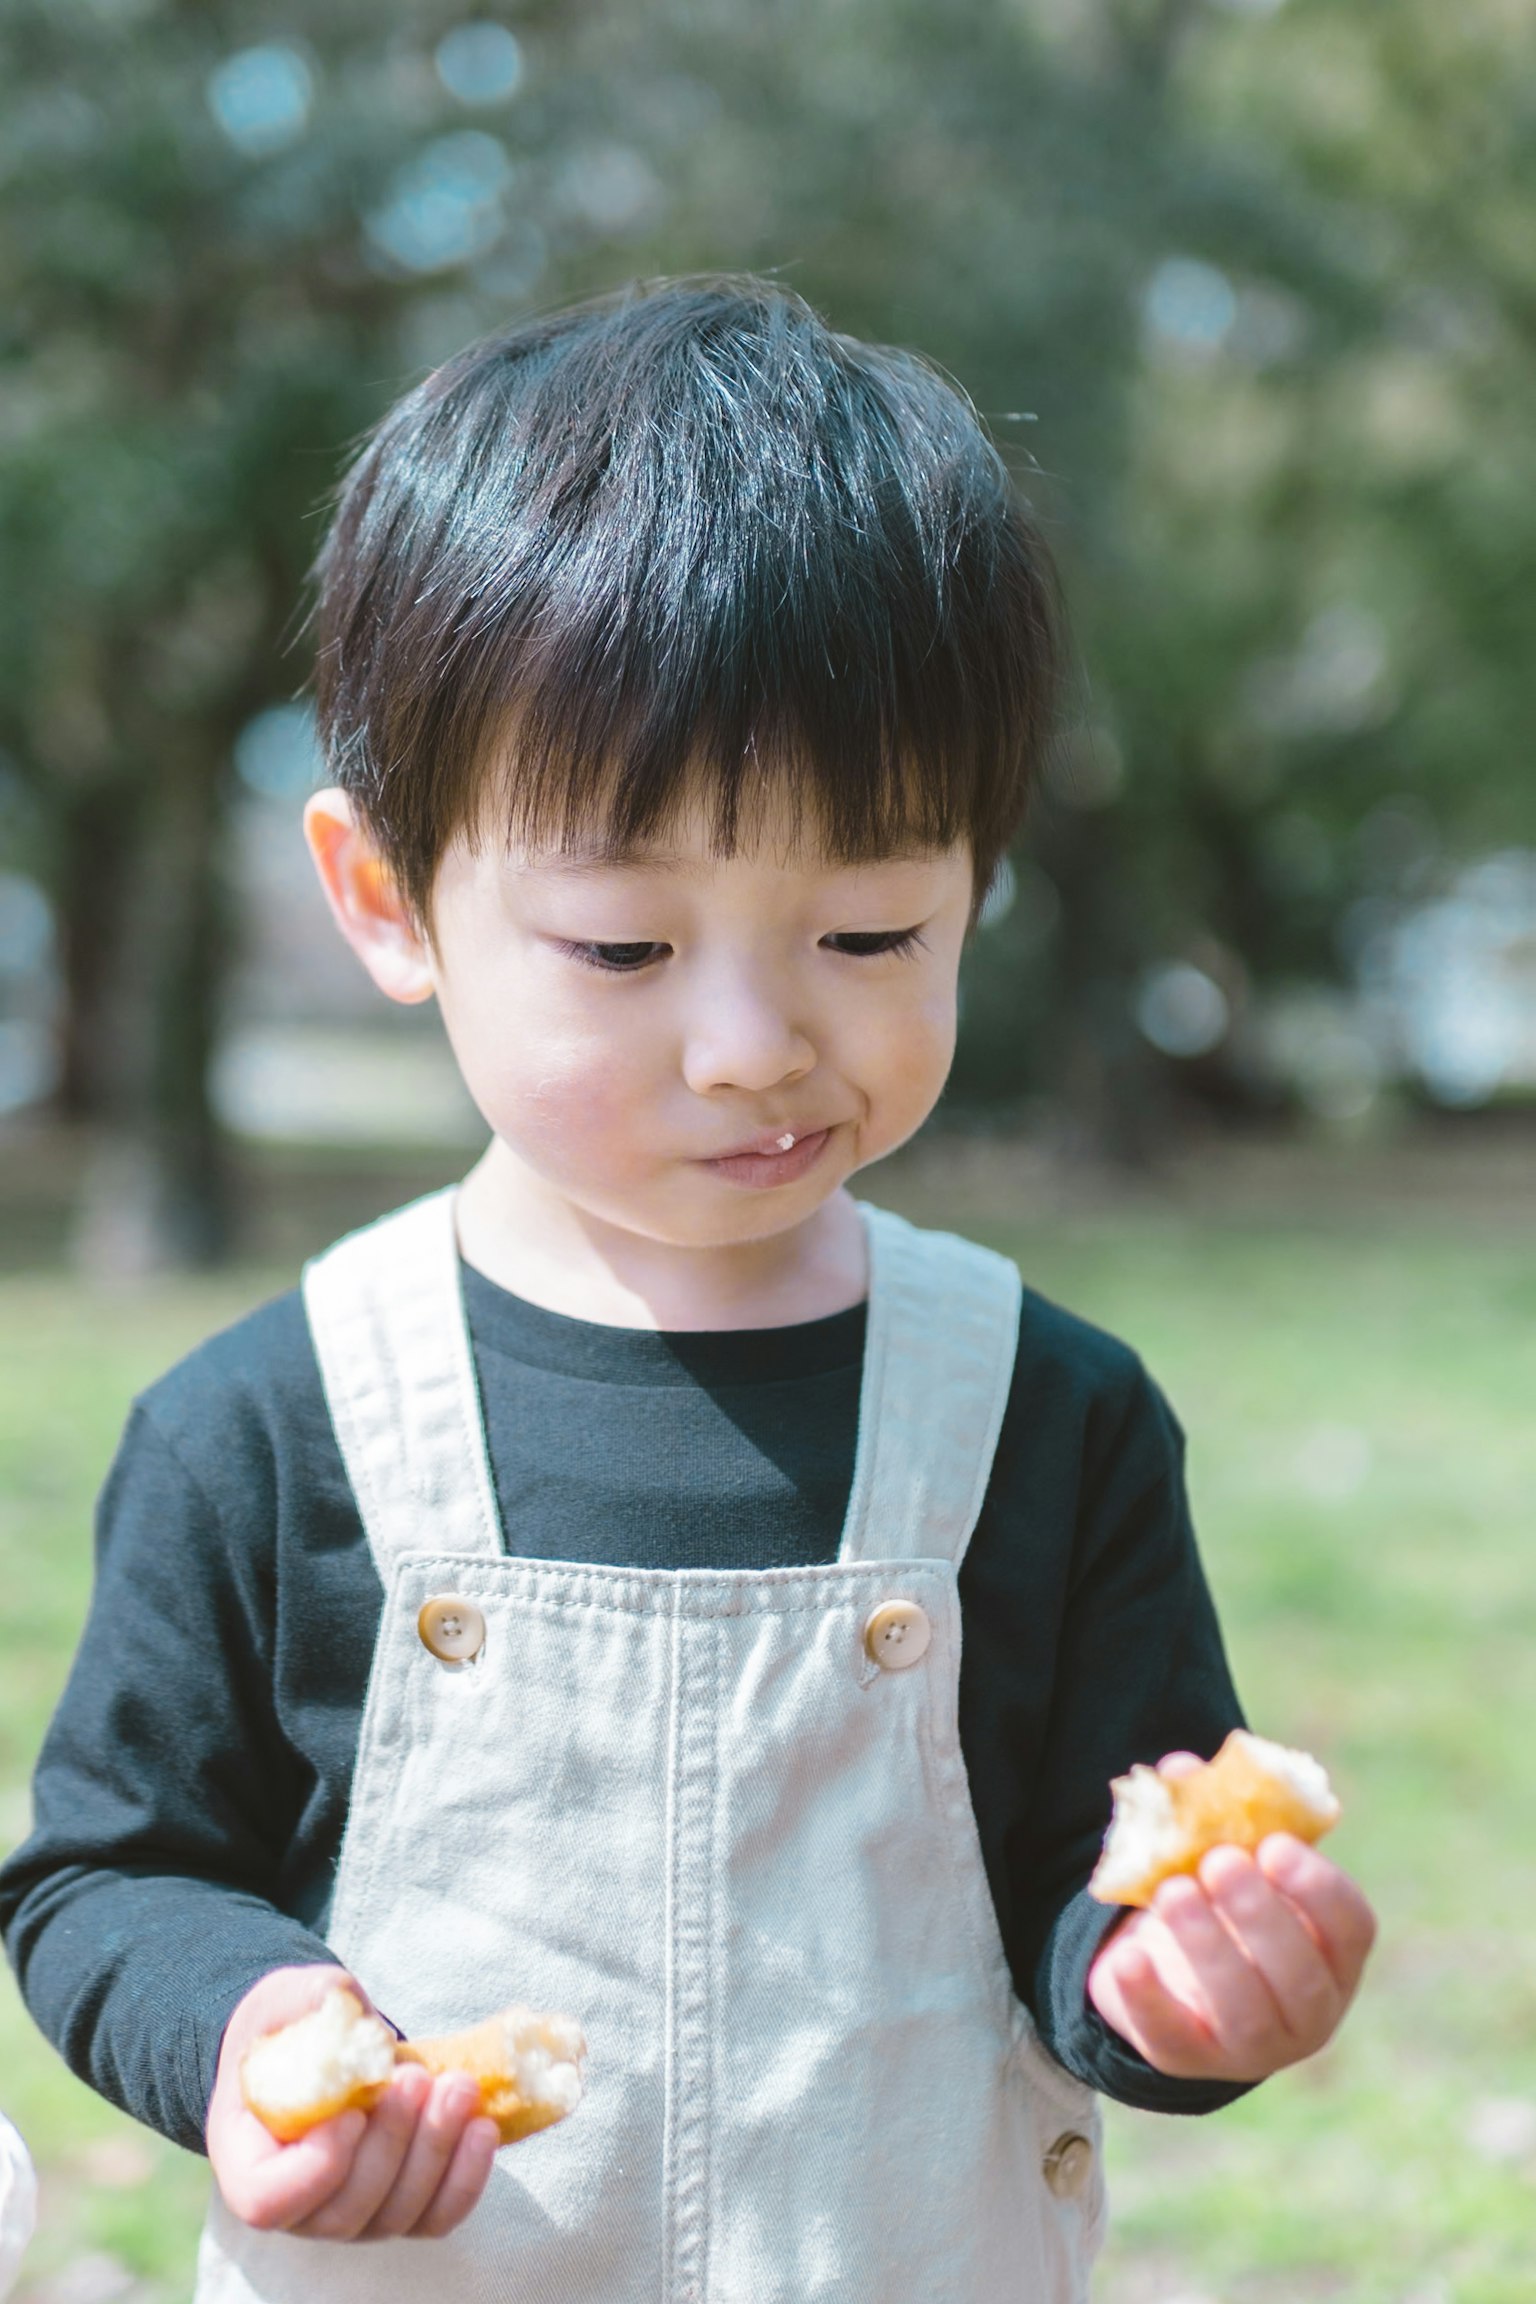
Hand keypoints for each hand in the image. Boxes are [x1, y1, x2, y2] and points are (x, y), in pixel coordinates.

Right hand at [206, 1965, 500, 2239]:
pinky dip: (465, 2178)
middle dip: (392, 2145)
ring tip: (459, 2086)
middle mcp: (298, 2204)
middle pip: (345, 2210)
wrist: (322, 2046)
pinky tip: (482, 2127)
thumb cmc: (291, 2026)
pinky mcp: (399, 2204)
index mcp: (248, 2161)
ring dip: (435, 2152)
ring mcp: (351, 2212)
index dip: (316, 2168)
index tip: (353, 2112)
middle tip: (418, 2079)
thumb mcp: (286, 1998)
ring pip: (397, 2215)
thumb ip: (306, 2001)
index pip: (268, 2201)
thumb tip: (337, 2002)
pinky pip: (435, 2216)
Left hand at [1087, 1770, 1376, 2082]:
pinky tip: (1126, 1958)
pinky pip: (1172, 2039)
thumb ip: (1209, 1811)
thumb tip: (1180, 1770)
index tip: (1274, 1846)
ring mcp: (1252, 2046)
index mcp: (1333, 1953)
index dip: (1319, 1888)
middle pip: (1299, 1975)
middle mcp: (1308, 2010)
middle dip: (1260, 1916)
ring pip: (1244, 2013)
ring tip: (1172, 1893)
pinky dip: (1149, 1999)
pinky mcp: (1189, 2060)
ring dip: (1209, 1949)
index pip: (1352, 1927)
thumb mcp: (1220, 1854)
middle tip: (1219, 1862)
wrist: (1164, 1965)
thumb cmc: (1215, 1898)